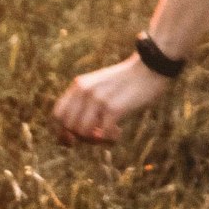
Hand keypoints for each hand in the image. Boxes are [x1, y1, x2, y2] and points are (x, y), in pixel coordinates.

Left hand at [53, 55, 170, 142]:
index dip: (60, 132)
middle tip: (97, 137)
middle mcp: (85, 91)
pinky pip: (104, 134)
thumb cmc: (127, 81)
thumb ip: (86, 101)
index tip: (70, 142)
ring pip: (84, 133)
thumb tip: (75, 133)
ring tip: (109, 135)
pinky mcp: (114, 108)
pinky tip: (119, 132)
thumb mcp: (100, 85)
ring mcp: (98, 99)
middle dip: (81, 138)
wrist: (150, 67)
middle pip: (69, 127)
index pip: (57, 114)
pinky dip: (111, 139)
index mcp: (79, 85)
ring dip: (96, 140)